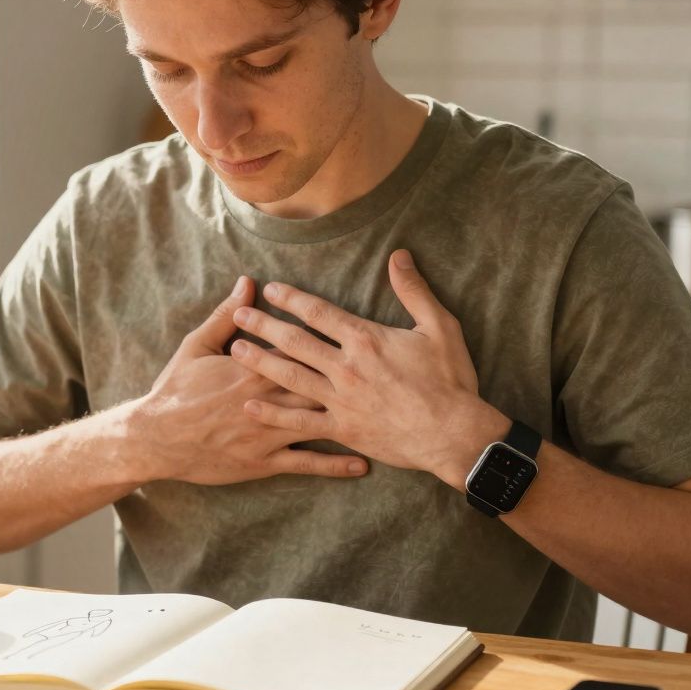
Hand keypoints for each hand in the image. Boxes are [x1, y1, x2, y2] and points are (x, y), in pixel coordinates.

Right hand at [131, 276, 368, 484]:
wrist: (155, 438)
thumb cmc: (174, 389)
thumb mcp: (196, 345)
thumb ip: (225, 315)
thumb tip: (248, 283)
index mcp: (253, 368)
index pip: (300, 348)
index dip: (329, 340)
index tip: (358, 332)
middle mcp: (268, 399)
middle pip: (319, 384)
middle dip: (351, 379)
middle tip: (387, 374)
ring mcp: (267, 433)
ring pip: (319, 423)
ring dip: (354, 421)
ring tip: (388, 418)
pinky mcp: (263, 462)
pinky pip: (306, 463)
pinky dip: (335, 464)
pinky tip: (362, 463)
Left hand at [228, 250, 506, 487]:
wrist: (454, 434)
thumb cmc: (450, 380)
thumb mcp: (440, 327)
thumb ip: (414, 290)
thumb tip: (399, 255)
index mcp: (365, 340)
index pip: (318, 313)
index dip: (290, 299)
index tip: (268, 290)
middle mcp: (345, 367)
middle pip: (295, 342)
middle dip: (263, 326)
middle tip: (238, 315)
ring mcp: (340, 400)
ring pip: (290, 377)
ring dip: (261, 362)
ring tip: (235, 351)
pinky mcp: (342, 429)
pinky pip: (299, 421)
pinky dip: (273, 414)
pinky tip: (250, 406)